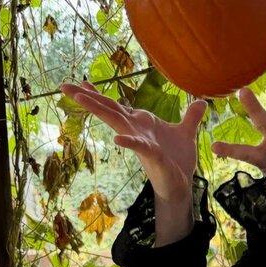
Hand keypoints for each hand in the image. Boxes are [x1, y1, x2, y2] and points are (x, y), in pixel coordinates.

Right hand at [59, 80, 206, 203]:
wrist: (181, 184)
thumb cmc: (177, 160)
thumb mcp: (186, 133)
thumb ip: (191, 117)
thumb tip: (201, 101)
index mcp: (141, 123)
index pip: (117, 105)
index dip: (100, 94)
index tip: (82, 82)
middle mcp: (136, 131)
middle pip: (109, 109)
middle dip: (87, 97)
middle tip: (63, 86)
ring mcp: (141, 143)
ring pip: (117, 123)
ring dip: (99, 110)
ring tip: (79, 98)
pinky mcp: (152, 156)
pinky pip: (138, 147)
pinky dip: (129, 142)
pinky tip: (118, 139)